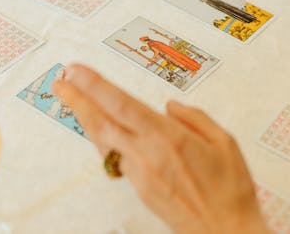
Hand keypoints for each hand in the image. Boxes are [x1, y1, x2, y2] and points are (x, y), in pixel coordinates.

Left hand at [53, 64, 267, 233]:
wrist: (226, 231)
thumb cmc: (230, 189)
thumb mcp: (224, 142)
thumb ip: (195, 117)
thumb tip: (170, 107)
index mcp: (168, 137)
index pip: (122, 105)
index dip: (95, 86)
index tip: (77, 72)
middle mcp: (147, 155)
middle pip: (102, 123)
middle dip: (77, 100)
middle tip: (60, 83)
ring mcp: (140, 174)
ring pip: (105, 141)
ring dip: (86, 119)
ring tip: (72, 100)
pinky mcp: (140, 189)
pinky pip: (117, 158)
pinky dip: (105, 140)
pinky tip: (101, 130)